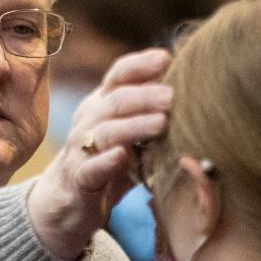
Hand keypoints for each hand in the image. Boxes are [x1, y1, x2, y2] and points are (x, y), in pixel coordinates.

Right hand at [27, 48, 171, 259]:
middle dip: (146, 96)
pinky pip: (91, 169)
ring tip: (161, 123)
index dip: (141, 65)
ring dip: (134, 125)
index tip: (166, 59)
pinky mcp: (79, 180)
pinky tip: (121, 157)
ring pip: (106, 132)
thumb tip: (193, 91)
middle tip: (174, 96)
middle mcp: (90, 120)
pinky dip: (106, 162)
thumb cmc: (107, 161)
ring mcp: (81, 149)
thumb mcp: (128, 132)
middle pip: (116, 101)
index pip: (119, 75)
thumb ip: (150, 112)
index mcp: (103, 104)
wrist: (67, 202)